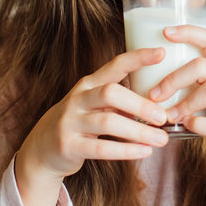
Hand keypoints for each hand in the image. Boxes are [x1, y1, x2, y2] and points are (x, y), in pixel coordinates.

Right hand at [14, 47, 170, 205]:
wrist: (41, 149)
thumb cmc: (80, 123)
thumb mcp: (95, 106)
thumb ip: (121, 102)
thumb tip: (162, 104)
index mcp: (89, 85)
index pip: (115, 65)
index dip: (138, 58)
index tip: (162, 53)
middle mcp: (78, 99)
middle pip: (111, 93)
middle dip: (141, 104)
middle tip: (164, 116)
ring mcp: (70, 122)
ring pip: (108, 121)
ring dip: (139, 131)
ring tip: (161, 139)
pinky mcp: (68, 145)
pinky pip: (101, 148)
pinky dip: (126, 151)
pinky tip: (144, 152)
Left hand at [151, 25, 205, 202]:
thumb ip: (197, 80)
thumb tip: (155, 70)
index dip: (189, 32)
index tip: (165, 32)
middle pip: (203, 66)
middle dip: (174, 78)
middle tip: (155, 94)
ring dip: (183, 103)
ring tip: (169, 115)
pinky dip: (196, 125)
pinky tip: (186, 127)